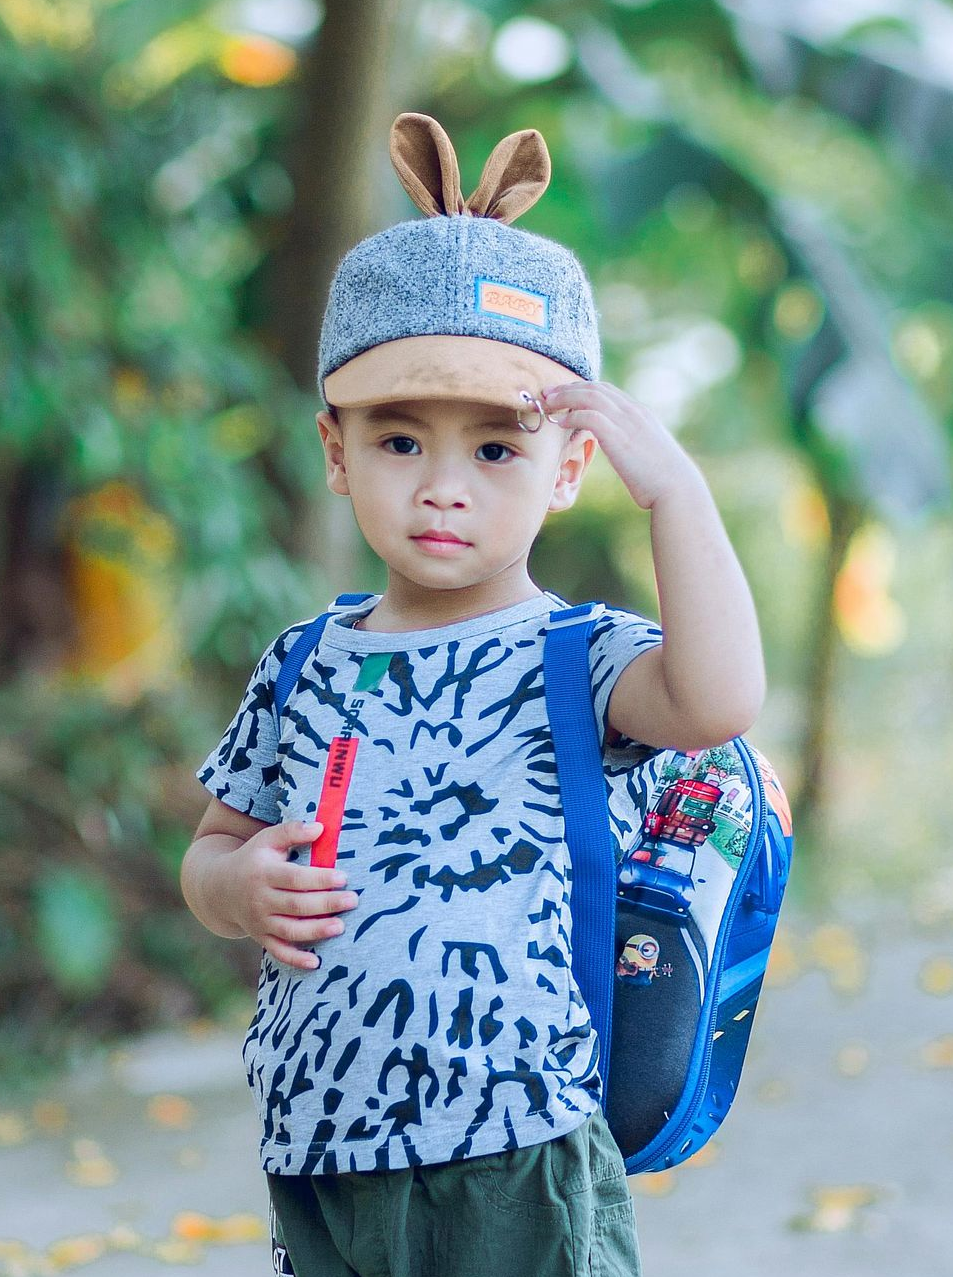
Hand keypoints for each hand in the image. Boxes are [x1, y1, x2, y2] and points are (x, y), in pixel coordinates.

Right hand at [222, 819, 359, 970]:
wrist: (220, 887)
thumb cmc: (253, 858)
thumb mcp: (267, 839)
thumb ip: (292, 831)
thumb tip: (320, 828)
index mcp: (263, 873)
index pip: (294, 878)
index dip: (319, 878)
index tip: (343, 878)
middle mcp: (260, 899)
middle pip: (296, 905)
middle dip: (326, 904)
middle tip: (353, 900)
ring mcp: (259, 921)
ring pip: (289, 930)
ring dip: (316, 931)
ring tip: (341, 927)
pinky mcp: (260, 937)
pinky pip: (278, 952)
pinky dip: (295, 959)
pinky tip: (316, 963)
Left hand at [541, 380, 701, 509]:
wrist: (677, 489)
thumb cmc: (661, 480)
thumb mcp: (646, 454)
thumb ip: (633, 444)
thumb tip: (624, 451)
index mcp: (640, 414)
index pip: (607, 390)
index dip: (581, 389)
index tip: (563, 394)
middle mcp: (633, 412)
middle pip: (595, 388)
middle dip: (568, 388)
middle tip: (547, 393)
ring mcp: (627, 422)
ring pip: (590, 396)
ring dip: (565, 397)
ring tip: (547, 403)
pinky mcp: (619, 437)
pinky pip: (589, 416)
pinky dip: (572, 415)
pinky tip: (560, 422)